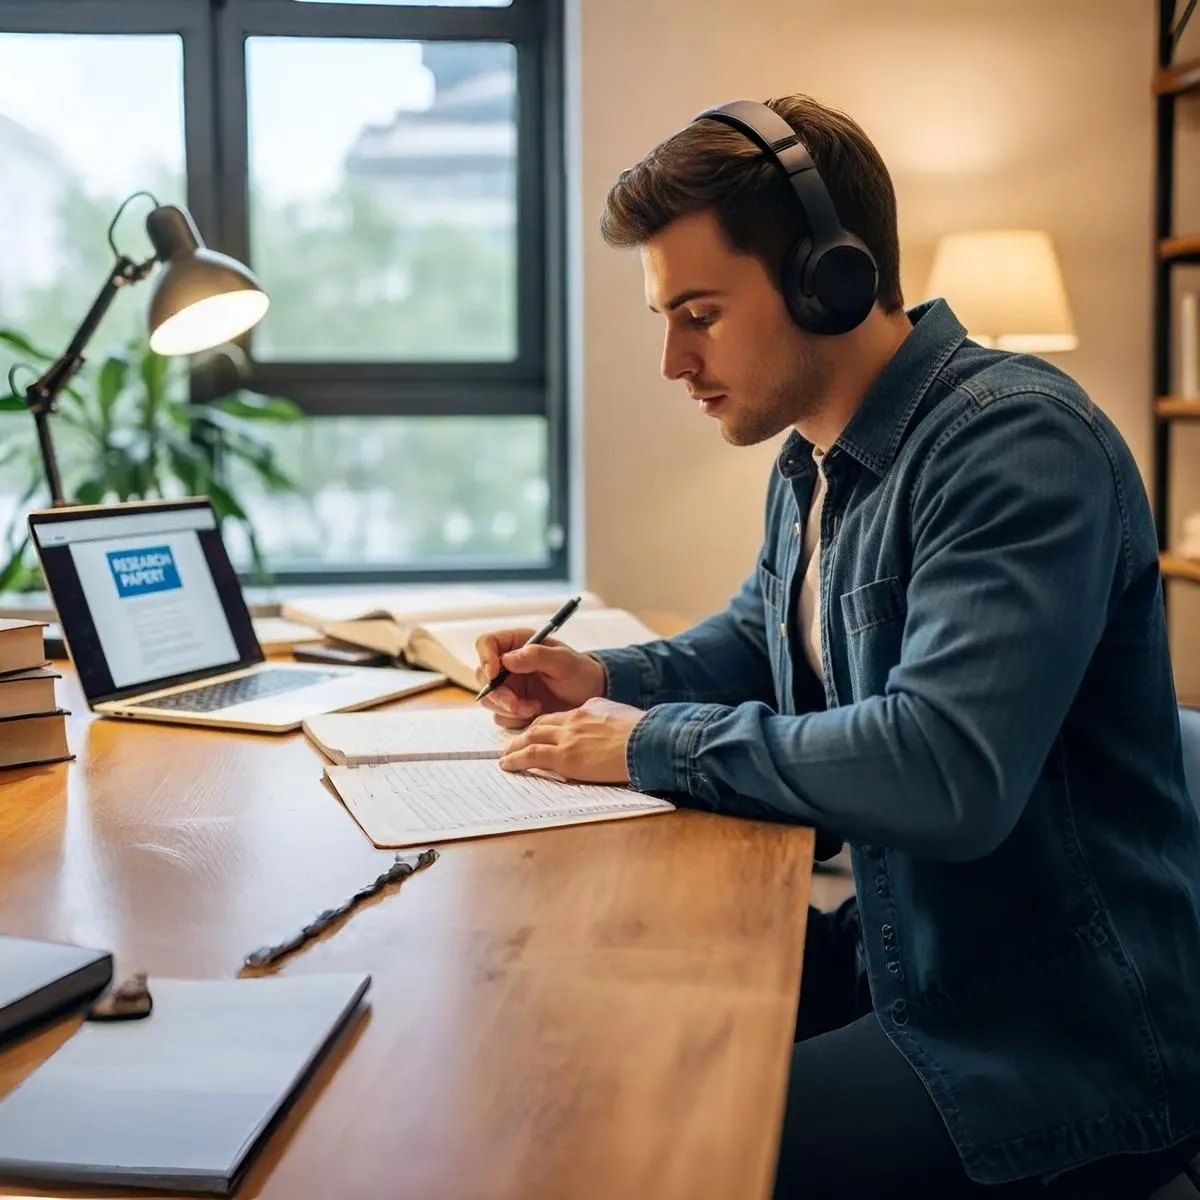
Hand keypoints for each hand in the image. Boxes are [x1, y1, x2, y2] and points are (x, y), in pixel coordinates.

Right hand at [475, 627, 606, 728]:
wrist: (589, 696)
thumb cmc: (579, 672)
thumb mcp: (564, 661)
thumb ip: (537, 656)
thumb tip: (508, 659)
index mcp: (517, 644)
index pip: (486, 643)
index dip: (485, 657)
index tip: (495, 674)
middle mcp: (508, 664)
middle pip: (483, 676)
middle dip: (498, 694)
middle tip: (517, 704)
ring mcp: (508, 686)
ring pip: (489, 699)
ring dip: (507, 708)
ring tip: (534, 708)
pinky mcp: (512, 706)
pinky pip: (500, 716)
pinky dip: (514, 719)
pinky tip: (535, 713)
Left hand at [497, 697, 642, 782]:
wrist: (649, 741)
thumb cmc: (647, 735)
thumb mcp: (625, 719)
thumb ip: (610, 722)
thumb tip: (609, 731)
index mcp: (591, 708)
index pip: (563, 716)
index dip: (550, 725)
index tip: (544, 732)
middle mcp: (575, 718)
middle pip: (542, 723)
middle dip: (527, 733)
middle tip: (516, 742)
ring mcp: (568, 737)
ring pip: (531, 737)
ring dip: (515, 746)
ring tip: (506, 754)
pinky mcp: (565, 756)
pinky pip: (531, 756)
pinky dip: (516, 759)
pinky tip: (507, 764)